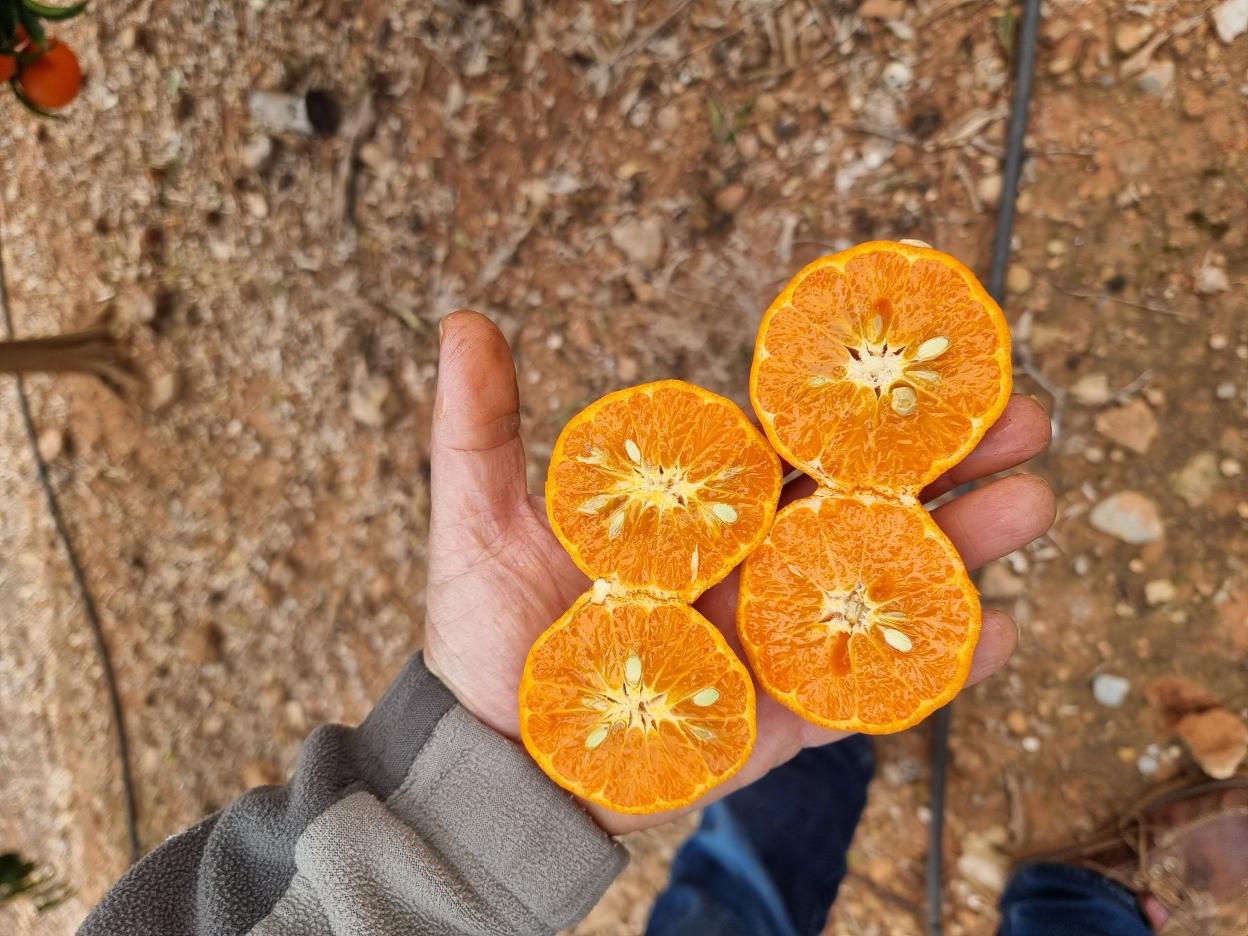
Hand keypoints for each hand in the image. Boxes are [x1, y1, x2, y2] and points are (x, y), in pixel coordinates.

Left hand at [424, 311, 1054, 834]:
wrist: (495, 757)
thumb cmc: (489, 637)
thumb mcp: (480, 519)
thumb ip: (480, 427)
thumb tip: (463, 320)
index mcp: (705, 512)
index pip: (799, 445)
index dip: (859, 402)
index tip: (925, 353)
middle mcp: (754, 568)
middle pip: (865, 503)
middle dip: (945, 459)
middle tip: (1021, 415)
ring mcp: (776, 641)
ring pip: (885, 584)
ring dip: (964, 545)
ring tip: (1031, 500)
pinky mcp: (784, 718)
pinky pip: (875, 691)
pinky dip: (942, 664)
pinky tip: (1008, 630)